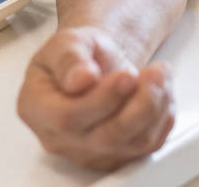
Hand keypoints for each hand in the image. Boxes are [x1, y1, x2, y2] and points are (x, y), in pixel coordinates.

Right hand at [17, 27, 175, 170]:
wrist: (92, 63)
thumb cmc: (76, 53)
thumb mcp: (66, 41)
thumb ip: (69, 58)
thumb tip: (80, 79)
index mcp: (35, 108)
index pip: (67, 118)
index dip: (101, 100)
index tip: (126, 75)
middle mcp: (58, 137)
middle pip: (104, 137)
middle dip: (138, 103)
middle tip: (154, 72)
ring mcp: (87, 151)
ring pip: (131, 144)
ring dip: (155, 107)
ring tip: (159, 74)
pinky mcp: (116, 156)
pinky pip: (147, 146)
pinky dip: (162, 117)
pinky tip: (160, 91)